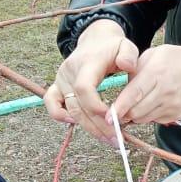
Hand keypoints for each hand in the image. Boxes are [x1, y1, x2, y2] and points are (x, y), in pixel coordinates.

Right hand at [45, 19, 138, 139]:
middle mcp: (69, 73)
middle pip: (78, 106)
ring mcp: (61, 80)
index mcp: (86, 63)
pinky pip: (51, 104)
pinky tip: (77, 125)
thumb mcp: (125, 46)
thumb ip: (129, 55)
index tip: (114, 119)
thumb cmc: (113, 48)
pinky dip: (59, 116)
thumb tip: (127, 65)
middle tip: (117, 140)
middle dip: (98, 126)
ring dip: (88, 128)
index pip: (84, 88)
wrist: (95, 40)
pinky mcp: (57, 86)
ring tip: (108, 140)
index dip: (96, 106)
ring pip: (69, 110)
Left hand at [110, 44, 180, 126]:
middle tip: (115, 111)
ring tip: (134, 104)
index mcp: (157, 73)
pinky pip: (154, 120)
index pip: (133, 95)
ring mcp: (172, 106)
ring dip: (134, 115)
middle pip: (136, 112)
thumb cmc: (179, 60)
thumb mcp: (156, 54)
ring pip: (143, 119)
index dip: (119, 108)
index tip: (107, 117)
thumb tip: (121, 89)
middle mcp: (165, 92)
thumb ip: (136, 70)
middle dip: (123, 114)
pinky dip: (147, 115)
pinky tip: (151, 103)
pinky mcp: (176, 115)